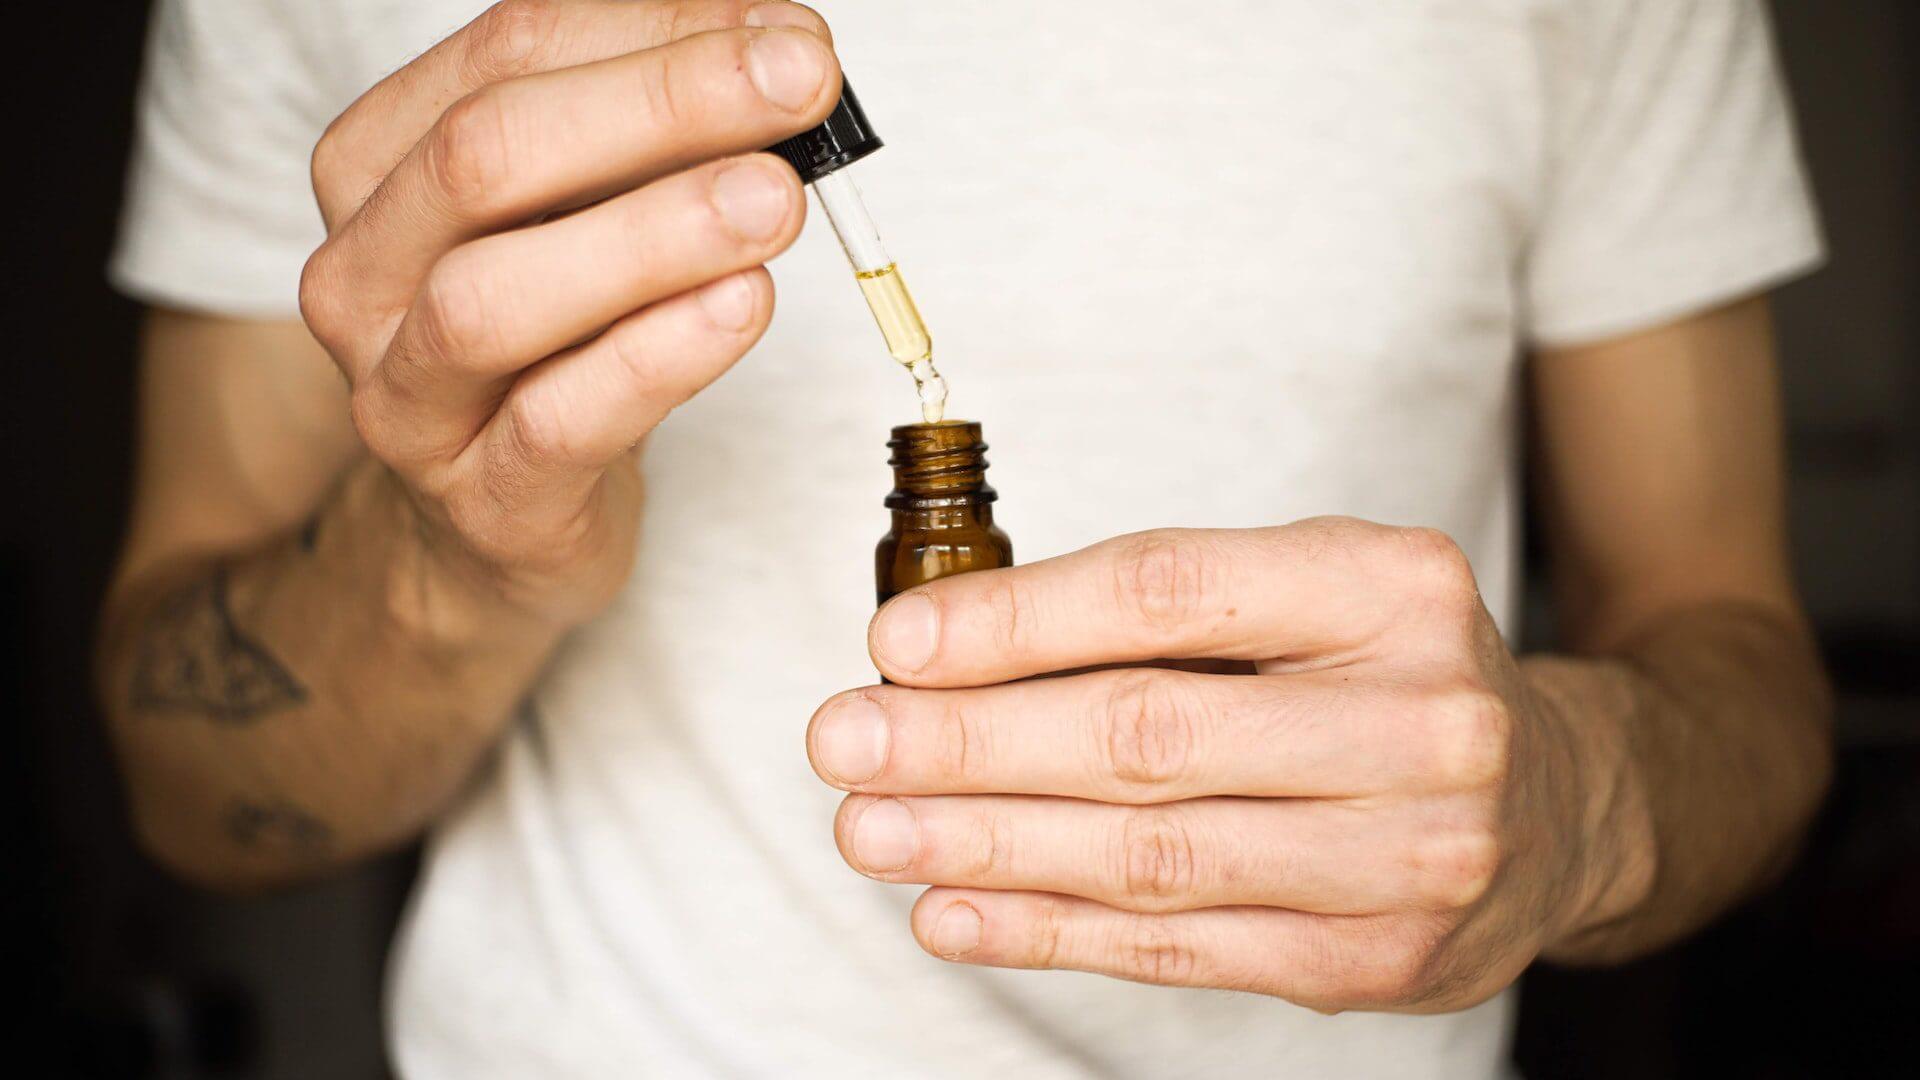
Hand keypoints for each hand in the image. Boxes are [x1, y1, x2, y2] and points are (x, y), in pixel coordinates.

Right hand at [299, 0, 838, 623]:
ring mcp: (407, 397)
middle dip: (660, 105)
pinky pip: (557, 421)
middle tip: (798, 85)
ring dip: (652, 236)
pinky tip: (742, 305)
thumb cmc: (557, 343)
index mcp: (379, 165)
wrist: (503, 521)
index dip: (657, 30)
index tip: (788, 36)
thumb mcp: (587, 214)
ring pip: (493, 299)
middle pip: (486, 157)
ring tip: (775, 200)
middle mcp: (365, 274)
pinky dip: (655, 357)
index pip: (509, 54)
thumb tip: (780, 53)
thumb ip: (655, 132)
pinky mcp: (480, 498)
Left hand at [807, 518, 1648, 1012]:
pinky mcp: (1374, 961)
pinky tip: (955, 912)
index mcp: (1392, 587)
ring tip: (870, 830)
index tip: (896, 641)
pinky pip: (1176, 949)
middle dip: (969, 743)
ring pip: (1150, 854)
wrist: (1552, 806)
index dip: (1015, 620)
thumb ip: (1156, 615)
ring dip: (984, 846)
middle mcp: (1420, 719)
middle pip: (1146, 732)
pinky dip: (1049, 931)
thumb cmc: (1382, 677)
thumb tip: (941, 649)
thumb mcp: (1305, 595)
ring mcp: (1406, 856)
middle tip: (845, 740)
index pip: (1168, 595)